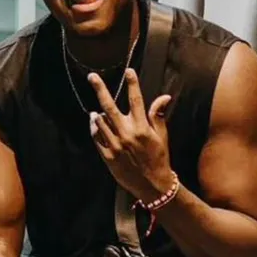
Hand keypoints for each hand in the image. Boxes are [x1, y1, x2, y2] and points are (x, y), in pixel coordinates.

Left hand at [88, 68, 176, 200]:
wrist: (152, 186)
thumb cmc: (159, 159)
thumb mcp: (161, 137)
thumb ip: (157, 116)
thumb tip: (164, 97)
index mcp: (142, 128)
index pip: (136, 100)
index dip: (132, 83)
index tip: (129, 71)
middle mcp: (127, 134)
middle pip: (110, 106)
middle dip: (100, 89)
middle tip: (92, 77)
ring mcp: (115, 145)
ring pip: (100, 121)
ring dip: (98, 112)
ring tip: (97, 109)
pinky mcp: (107, 156)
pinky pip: (96, 137)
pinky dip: (94, 128)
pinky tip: (95, 122)